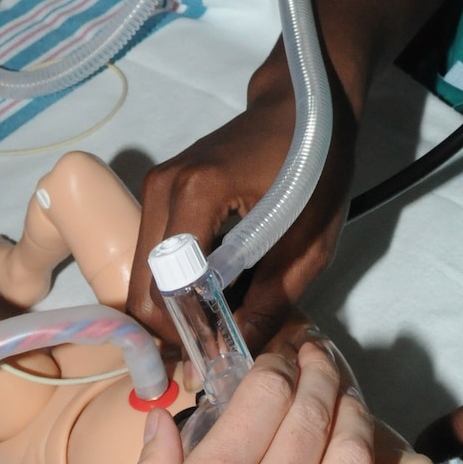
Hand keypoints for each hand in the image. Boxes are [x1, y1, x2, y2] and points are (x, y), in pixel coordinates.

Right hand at [127, 50, 354, 355]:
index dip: (189, 333)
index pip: (166, 289)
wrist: (305, 105)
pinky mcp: (160, 189)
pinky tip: (217, 288)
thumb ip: (271, 302)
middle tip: (221, 345)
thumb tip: (237, 358)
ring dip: (177, 305)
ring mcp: (156, 185)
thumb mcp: (310, 242)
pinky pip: (155, 253)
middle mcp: (162, 188)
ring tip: (224, 317)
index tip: (222, 355)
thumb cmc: (317, 166)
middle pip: (144, 288)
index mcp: (197, 194)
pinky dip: (178, 280)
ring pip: (145, 274)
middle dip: (178, 327)